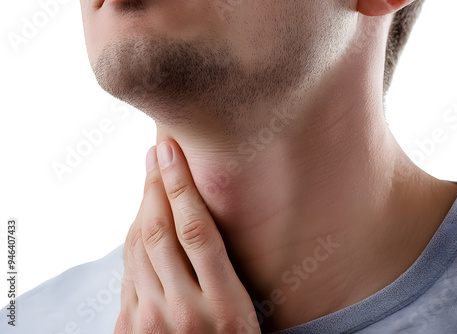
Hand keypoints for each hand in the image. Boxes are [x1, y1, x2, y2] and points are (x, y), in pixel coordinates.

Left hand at [114, 140, 260, 333]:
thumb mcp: (245, 313)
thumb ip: (223, 273)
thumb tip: (197, 220)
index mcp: (224, 307)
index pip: (196, 230)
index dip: (181, 185)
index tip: (171, 151)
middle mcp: (182, 312)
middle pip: (159, 231)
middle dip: (156, 184)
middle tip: (157, 151)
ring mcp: (149, 322)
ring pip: (138, 247)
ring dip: (142, 206)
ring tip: (151, 177)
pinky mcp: (128, 328)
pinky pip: (127, 270)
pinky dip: (134, 237)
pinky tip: (143, 220)